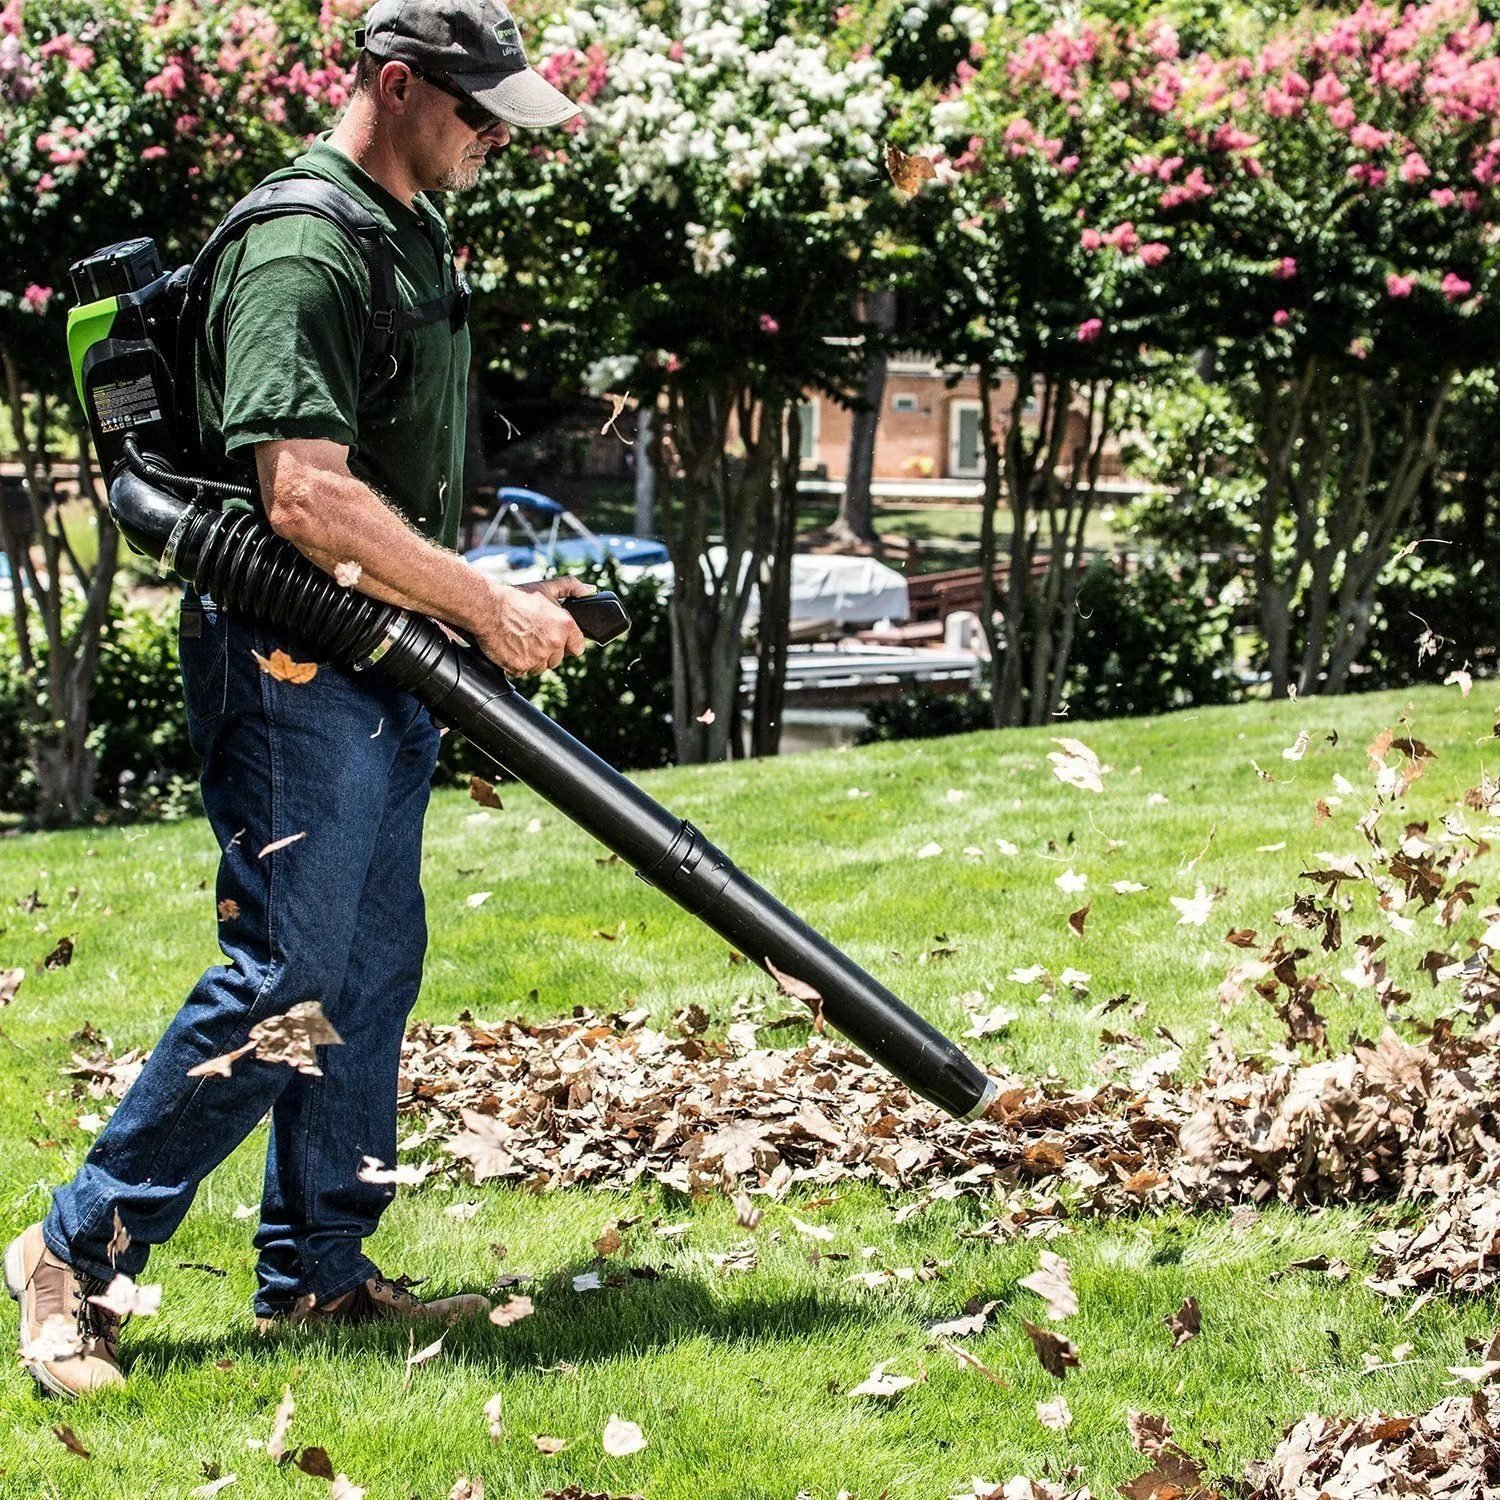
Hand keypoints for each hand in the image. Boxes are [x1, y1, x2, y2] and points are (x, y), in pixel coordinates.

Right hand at [470, 576, 590, 675]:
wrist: (487, 607)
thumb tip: (590, 590)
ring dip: (533, 659)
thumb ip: (571, 587)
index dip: (567, 644)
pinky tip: (512, 647)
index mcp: (565, 626)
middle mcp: (554, 643)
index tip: (556, 639)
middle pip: (557, 659)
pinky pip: (523, 672)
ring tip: (521, 641)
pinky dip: (517, 663)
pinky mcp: (520, 666)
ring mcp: (537, 657)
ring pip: (541, 667)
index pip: (578, 648)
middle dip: (547, 651)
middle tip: (532, 636)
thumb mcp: (546, 588)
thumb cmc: (516, 598)